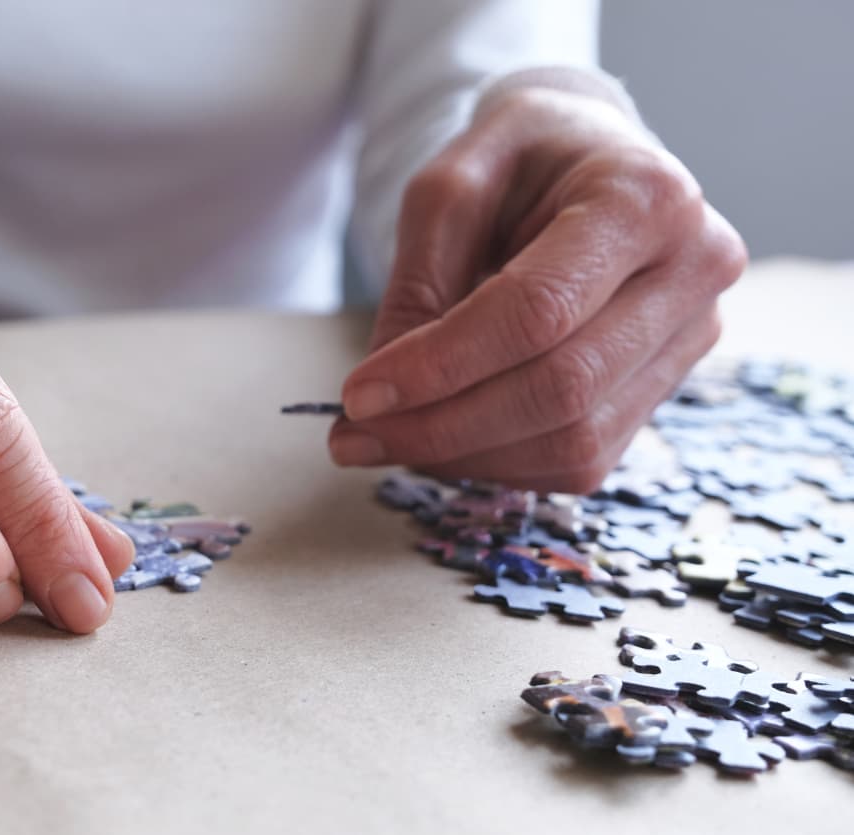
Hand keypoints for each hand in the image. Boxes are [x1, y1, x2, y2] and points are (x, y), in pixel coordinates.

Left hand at [331, 82, 746, 490]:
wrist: (588, 160)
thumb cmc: (519, 163)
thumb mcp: (447, 186)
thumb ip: (418, 284)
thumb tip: (385, 396)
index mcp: (645, 198)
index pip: (538, 310)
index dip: (441, 365)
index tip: (358, 396)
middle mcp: (693, 270)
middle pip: (562, 387)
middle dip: (443, 424)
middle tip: (353, 436)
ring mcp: (692, 336)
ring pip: (575, 439)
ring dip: (465, 455)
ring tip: (386, 437)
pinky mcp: (667, 387)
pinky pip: (581, 460)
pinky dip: (498, 462)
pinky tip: (443, 437)